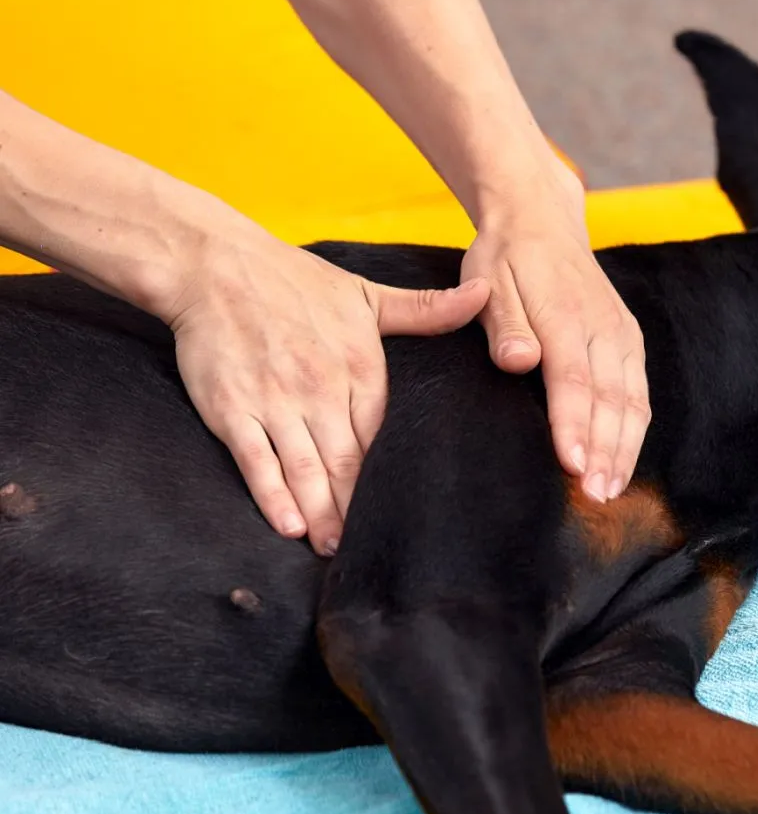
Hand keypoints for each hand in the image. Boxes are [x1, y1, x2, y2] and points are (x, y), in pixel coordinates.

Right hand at [164, 229, 488, 554]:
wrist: (215, 264)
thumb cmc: (293, 280)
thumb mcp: (367, 295)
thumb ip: (427, 310)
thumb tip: (486, 295)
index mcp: (359, 367)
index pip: (383, 434)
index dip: (392, 475)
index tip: (407, 511)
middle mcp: (321, 389)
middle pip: (348, 461)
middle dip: (358, 508)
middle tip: (371, 549)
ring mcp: (275, 401)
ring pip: (306, 468)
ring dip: (321, 512)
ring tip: (333, 547)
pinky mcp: (232, 409)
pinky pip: (256, 459)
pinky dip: (272, 494)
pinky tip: (289, 523)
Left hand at [461, 160, 650, 501]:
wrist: (543, 221)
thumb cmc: (506, 258)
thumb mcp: (488, 282)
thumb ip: (505, 325)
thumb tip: (518, 362)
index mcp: (565, 315)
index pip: (573, 380)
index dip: (574, 426)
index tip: (573, 465)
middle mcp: (602, 327)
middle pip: (611, 399)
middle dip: (606, 452)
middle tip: (596, 497)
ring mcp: (621, 334)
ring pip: (632, 401)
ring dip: (625, 449)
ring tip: (611, 491)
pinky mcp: (630, 341)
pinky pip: (640, 393)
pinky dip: (635, 431)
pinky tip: (624, 462)